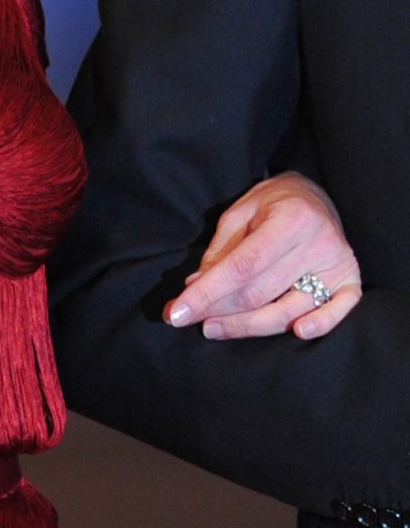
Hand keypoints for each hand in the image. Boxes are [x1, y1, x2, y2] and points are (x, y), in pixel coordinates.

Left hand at [165, 171, 361, 340]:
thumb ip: (221, 249)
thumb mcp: (240, 213)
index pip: (241, 267)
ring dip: (247, 326)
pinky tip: (297, 332)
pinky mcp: (350, 280)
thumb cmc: (272, 203)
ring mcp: (337, 265)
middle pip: (261, 293)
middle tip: (186, 318)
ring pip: (289, 310)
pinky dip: (320, 325)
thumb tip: (195, 285)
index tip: (177, 312)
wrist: (314, 194)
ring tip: (212, 328)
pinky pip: (339, 311)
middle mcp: (318, 243)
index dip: (207, 293)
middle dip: (218, 310)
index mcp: (289, 220)